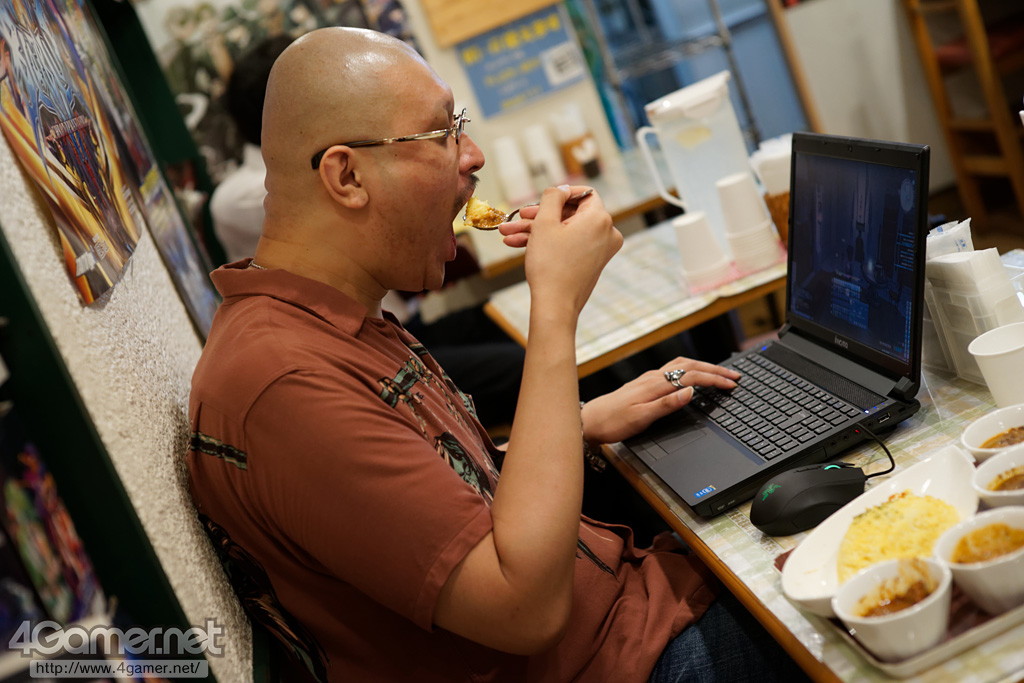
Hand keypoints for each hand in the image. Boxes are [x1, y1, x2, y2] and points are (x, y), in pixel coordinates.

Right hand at [500, 186, 620, 319]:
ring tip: (509, 234)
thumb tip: (561, 188)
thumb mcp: (545, 222)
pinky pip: (570, 244)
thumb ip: (553, 197)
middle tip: (517, 219)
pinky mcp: (593, 262)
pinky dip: (549, 243)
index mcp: (600, 219)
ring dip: (537, 231)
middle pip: (571, 214)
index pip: (584, 193)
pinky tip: (519, 245)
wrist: (555, 306)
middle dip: (539, 216)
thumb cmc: (550, 266)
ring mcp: (601, 249)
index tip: (542, 200)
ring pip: (566, 231)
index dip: (561, 193)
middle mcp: (607, 233)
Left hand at [581, 357, 739, 444]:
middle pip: (690, 366)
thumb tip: (690, 392)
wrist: (590, 420)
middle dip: (715, 370)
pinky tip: (693, 374)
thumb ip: (666, 404)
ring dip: (703, 367)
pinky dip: (690, 369)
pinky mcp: (645, 383)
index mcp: (655, 385)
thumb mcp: (641, 418)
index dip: (714, 379)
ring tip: (720, 372)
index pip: (692, 376)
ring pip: (682, 365)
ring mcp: (649, 379)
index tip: (732, 384)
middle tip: (734, 377)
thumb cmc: (613, 422)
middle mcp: (653, 378)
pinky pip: (673, 369)